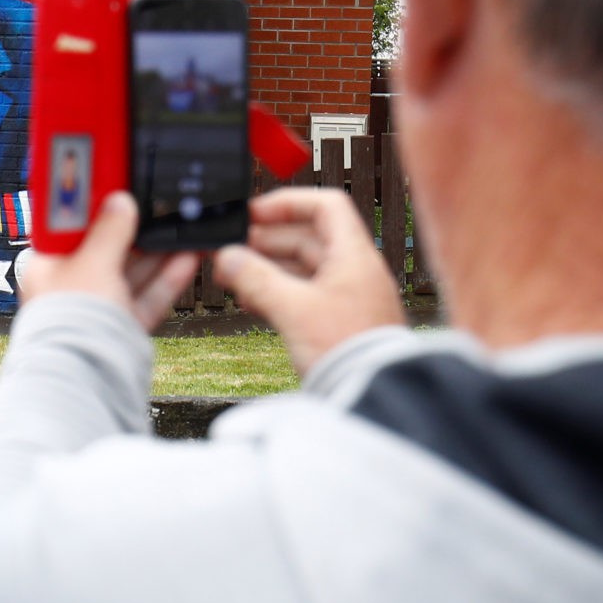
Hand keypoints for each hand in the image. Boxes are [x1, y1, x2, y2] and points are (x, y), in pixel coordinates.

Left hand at [18, 191, 197, 333]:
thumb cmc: (73, 317)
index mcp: (46, 265)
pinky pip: (144, 298)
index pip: (68, 225)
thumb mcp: (92, 262)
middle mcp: (68, 286)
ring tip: (184, 228)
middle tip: (158, 204)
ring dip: (157, 252)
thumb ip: (110, 230)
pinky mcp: (120, 328)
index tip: (115, 184)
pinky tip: (188, 258)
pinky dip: (165, 279)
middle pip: (105, 249)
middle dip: (134, 229)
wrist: (85, 376)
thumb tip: (119, 202)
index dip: (92, 204)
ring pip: (130, 273)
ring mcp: (95, 309)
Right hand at [215, 188, 408, 375]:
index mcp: (353, 256)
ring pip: (303, 269)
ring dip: (268, 268)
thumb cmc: (346, 351)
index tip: (255, 214)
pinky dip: (278, 292)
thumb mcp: (292, 309)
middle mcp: (355, 271)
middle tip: (233, 248)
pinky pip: (305, 295)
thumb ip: (256, 279)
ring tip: (234, 276)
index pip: (325, 205)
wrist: (375, 399)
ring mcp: (349, 297)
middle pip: (308, 238)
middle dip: (267, 241)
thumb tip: (228, 258)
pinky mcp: (339, 322)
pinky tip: (252, 303)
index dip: (288, 203)